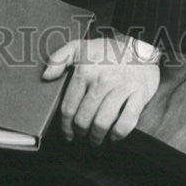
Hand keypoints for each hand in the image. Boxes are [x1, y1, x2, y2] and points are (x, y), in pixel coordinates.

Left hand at [42, 36, 159, 146]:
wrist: (140, 45)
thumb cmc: (107, 50)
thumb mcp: (80, 47)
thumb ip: (59, 59)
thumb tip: (46, 76)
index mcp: (85, 70)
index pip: (69, 107)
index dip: (65, 125)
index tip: (67, 133)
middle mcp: (102, 80)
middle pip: (84, 118)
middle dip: (80, 132)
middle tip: (81, 136)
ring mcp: (121, 87)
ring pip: (102, 123)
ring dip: (97, 137)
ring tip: (95, 139)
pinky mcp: (139, 94)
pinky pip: (126, 122)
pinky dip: (118, 133)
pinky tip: (114, 135)